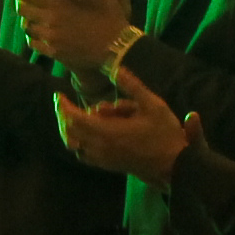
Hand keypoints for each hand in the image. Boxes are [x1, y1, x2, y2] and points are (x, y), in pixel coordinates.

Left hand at [12, 0, 134, 71]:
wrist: (117, 48)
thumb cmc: (111, 16)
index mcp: (58, 3)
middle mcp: (50, 19)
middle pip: (22, 10)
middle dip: (22, 4)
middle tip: (24, 2)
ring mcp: (50, 37)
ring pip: (27, 27)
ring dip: (29, 21)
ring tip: (36, 17)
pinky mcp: (53, 52)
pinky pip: (34, 43)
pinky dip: (35, 37)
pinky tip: (42, 33)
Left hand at [55, 64, 197, 182]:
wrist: (175, 166)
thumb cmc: (165, 134)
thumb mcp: (153, 105)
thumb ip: (132, 86)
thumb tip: (116, 69)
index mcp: (107, 132)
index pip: (74, 118)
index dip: (63, 106)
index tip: (59, 95)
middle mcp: (99, 147)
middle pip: (69, 131)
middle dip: (64, 115)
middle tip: (65, 102)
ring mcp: (102, 158)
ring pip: (75, 143)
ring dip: (73, 128)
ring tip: (87, 115)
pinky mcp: (106, 165)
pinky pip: (84, 154)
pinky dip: (81, 141)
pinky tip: (93, 131)